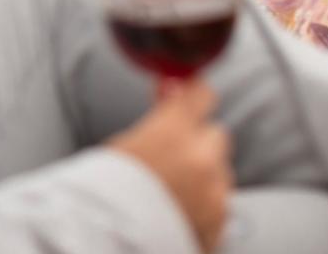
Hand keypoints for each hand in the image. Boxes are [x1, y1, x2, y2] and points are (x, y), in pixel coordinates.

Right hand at [107, 79, 232, 252]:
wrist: (112, 242)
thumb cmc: (106, 195)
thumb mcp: (123, 144)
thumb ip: (157, 116)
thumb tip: (171, 89)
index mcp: (173, 132)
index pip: (200, 95)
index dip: (194, 95)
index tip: (189, 96)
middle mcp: (201, 160)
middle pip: (216, 134)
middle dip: (199, 140)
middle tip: (172, 155)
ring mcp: (214, 194)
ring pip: (221, 171)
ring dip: (205, 174)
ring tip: (171, 190)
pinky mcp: (220, 224)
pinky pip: (220, 203)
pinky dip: (205, 204)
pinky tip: (177, 210)